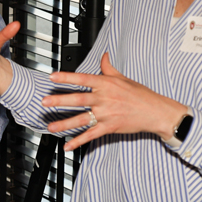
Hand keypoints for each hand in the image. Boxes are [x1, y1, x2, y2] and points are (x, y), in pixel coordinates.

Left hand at [44, 52, 188, 151]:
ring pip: (82, 119)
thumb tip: (104, 56)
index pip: (82, 78)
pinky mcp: (110, 127)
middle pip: (78, 99)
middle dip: (60, 101)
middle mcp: (104, 98)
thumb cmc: (141, 95)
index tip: (52, 77)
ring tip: (51, 127)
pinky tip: (68, 145)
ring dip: (65, 124)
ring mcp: (106, 114)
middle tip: (44, 102)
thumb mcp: (124, 78)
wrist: (156, 112)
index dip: (66, 77)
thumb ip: (109, 68)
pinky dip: (79, 141)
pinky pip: (91, 135)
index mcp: (106, 84)